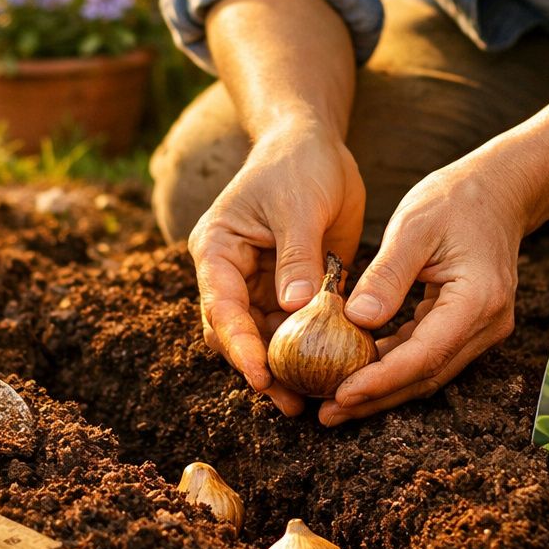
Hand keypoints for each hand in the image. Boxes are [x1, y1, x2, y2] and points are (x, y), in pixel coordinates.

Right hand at [189, 125, 365, 414]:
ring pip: (264, 339)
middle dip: (260, 369)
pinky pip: (294, 329)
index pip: (221, 305)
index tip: (261, 375)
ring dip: (285, 368)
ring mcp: (258, 286)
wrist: (314, 146)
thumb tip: (295, 307)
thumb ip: (297, 257)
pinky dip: (309, 351)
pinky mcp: (288, 291)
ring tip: (310, 402)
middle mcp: (231, 274)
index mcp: (217, 250)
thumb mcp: (299, 206)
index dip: (239, 344)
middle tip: (290, 402)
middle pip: (235, 334)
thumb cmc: (299, 165)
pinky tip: (331, 374)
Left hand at [322, 151, 529, 424]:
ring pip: (426, 373)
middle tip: (327, 415)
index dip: (381, 380)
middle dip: (376, 398)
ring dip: (382, 389)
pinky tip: (356, 371)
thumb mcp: (413, 226)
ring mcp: (481, 330)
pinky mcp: (466, 327)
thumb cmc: (455, 200)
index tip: (340, 394)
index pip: (425, 355)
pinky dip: (392, 366)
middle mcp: (486, 325)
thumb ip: (387, 275)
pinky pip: (426, 356)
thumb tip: (357, 320)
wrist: (496, 191)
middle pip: (426, 376)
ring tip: (333, 403)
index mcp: (478, 300)